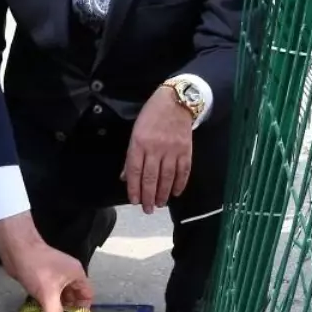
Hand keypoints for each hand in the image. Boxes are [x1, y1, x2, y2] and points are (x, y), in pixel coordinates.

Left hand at [0, 214, 93, 311]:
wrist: (16, 251)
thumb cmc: (37, 269)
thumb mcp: (49, 294)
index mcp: (76, 274)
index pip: (88, 295)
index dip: (83, 309)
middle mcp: (68, 273)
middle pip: (74, 296)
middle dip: (69, 310)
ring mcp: (55, 274)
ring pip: (60, 295)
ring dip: (56, 306)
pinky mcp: (43, 276)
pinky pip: (49, 292)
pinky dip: (47, 301)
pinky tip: (40, 311)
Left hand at [122, 88, 193, 213]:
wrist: (175, 102)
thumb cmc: (151, 116)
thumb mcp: (135, 132)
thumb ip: (131, 156)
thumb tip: (126, 177)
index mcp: (139, 143)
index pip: (135, 171)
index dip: (134, 188)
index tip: (134, 201)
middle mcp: (155, 148)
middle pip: (151, 178)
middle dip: (148, 196)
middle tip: (147, 210)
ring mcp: (172, 150)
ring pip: (167, 177)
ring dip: (163, 193)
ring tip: (159, 204)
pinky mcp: (186, 150)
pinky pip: (183, 171)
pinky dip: (180, 184)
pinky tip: (176, 193)